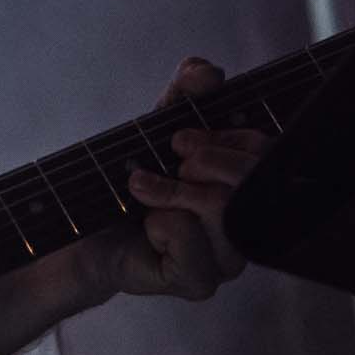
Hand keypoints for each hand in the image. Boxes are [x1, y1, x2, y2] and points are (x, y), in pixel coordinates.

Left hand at [82, 56, 272, 301]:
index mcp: (250, 185)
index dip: (225, 138)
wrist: (88, 227)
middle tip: (170, 161)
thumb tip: (207, 72)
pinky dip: (162, 225)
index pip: (266, 153)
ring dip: (174, 191)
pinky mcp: (199, 282)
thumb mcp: (159, 123)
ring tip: (145, 190)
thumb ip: (185, 92)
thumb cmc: (135, 176)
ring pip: (223, 211)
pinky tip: (149, 226)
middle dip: (202, 160)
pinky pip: (191, 244)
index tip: (182, 139)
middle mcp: (250, 223)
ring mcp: (228, 257)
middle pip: (251, 181)